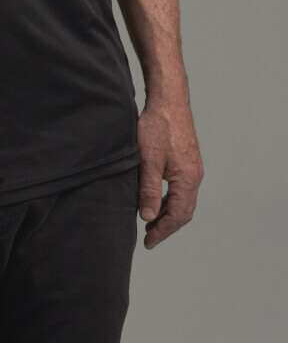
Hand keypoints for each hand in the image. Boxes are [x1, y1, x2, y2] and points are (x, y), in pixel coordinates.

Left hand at [136, 98, 203, 249]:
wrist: (169, 100)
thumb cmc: (158, 127)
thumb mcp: (148, 160)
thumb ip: (149, 190)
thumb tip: (148, 217)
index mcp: (187, 179)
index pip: (178, 215)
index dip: (163, 231)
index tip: (149, 242)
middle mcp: (195, 176)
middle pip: (184, 211)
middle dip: (167, 226)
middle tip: (149, 237)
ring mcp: (193, 168)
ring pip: (183, 200)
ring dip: (168, 213)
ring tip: (150, 222)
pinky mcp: (187, 160)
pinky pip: (181, 188)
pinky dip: (170, 199)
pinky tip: (156, 200)